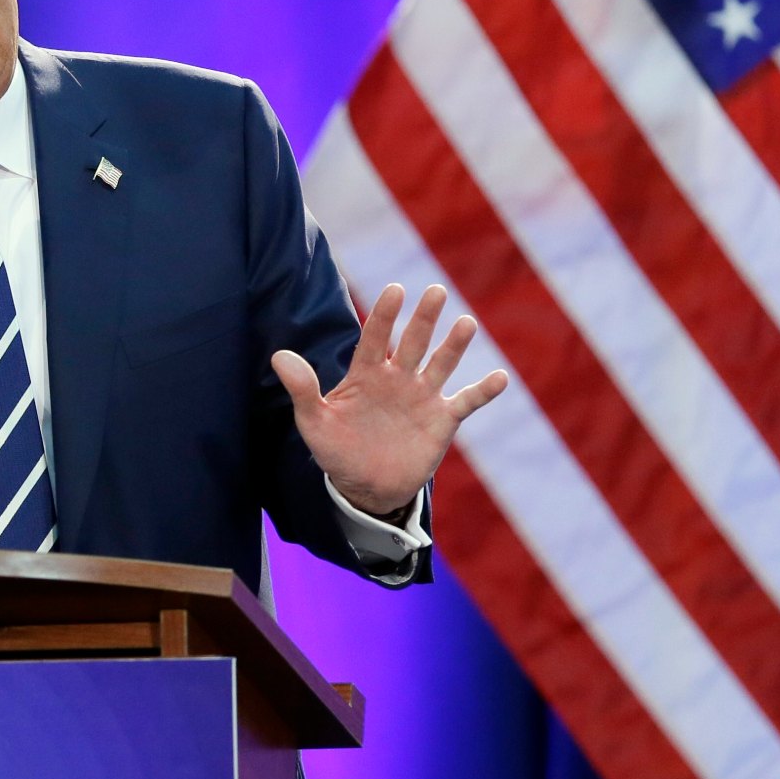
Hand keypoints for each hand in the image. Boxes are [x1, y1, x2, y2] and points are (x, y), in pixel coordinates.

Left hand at [273, 283, 507, 516]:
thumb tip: (278, 355)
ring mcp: (422, 397)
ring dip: (455, 345)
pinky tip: (500, 378)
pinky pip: (466, 402)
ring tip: (467, 322)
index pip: (376, 337)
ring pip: (442, 364)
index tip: (395, 291)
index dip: (385, 315)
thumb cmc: (337, 450)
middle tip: (435, 291)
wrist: (365, 487)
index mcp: (367, 374)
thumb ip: (301, 389)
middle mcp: (398, 378)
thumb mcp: (313, 422)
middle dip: (424, 318)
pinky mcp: (442, 420)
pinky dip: (483, 391)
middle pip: (414, 342)